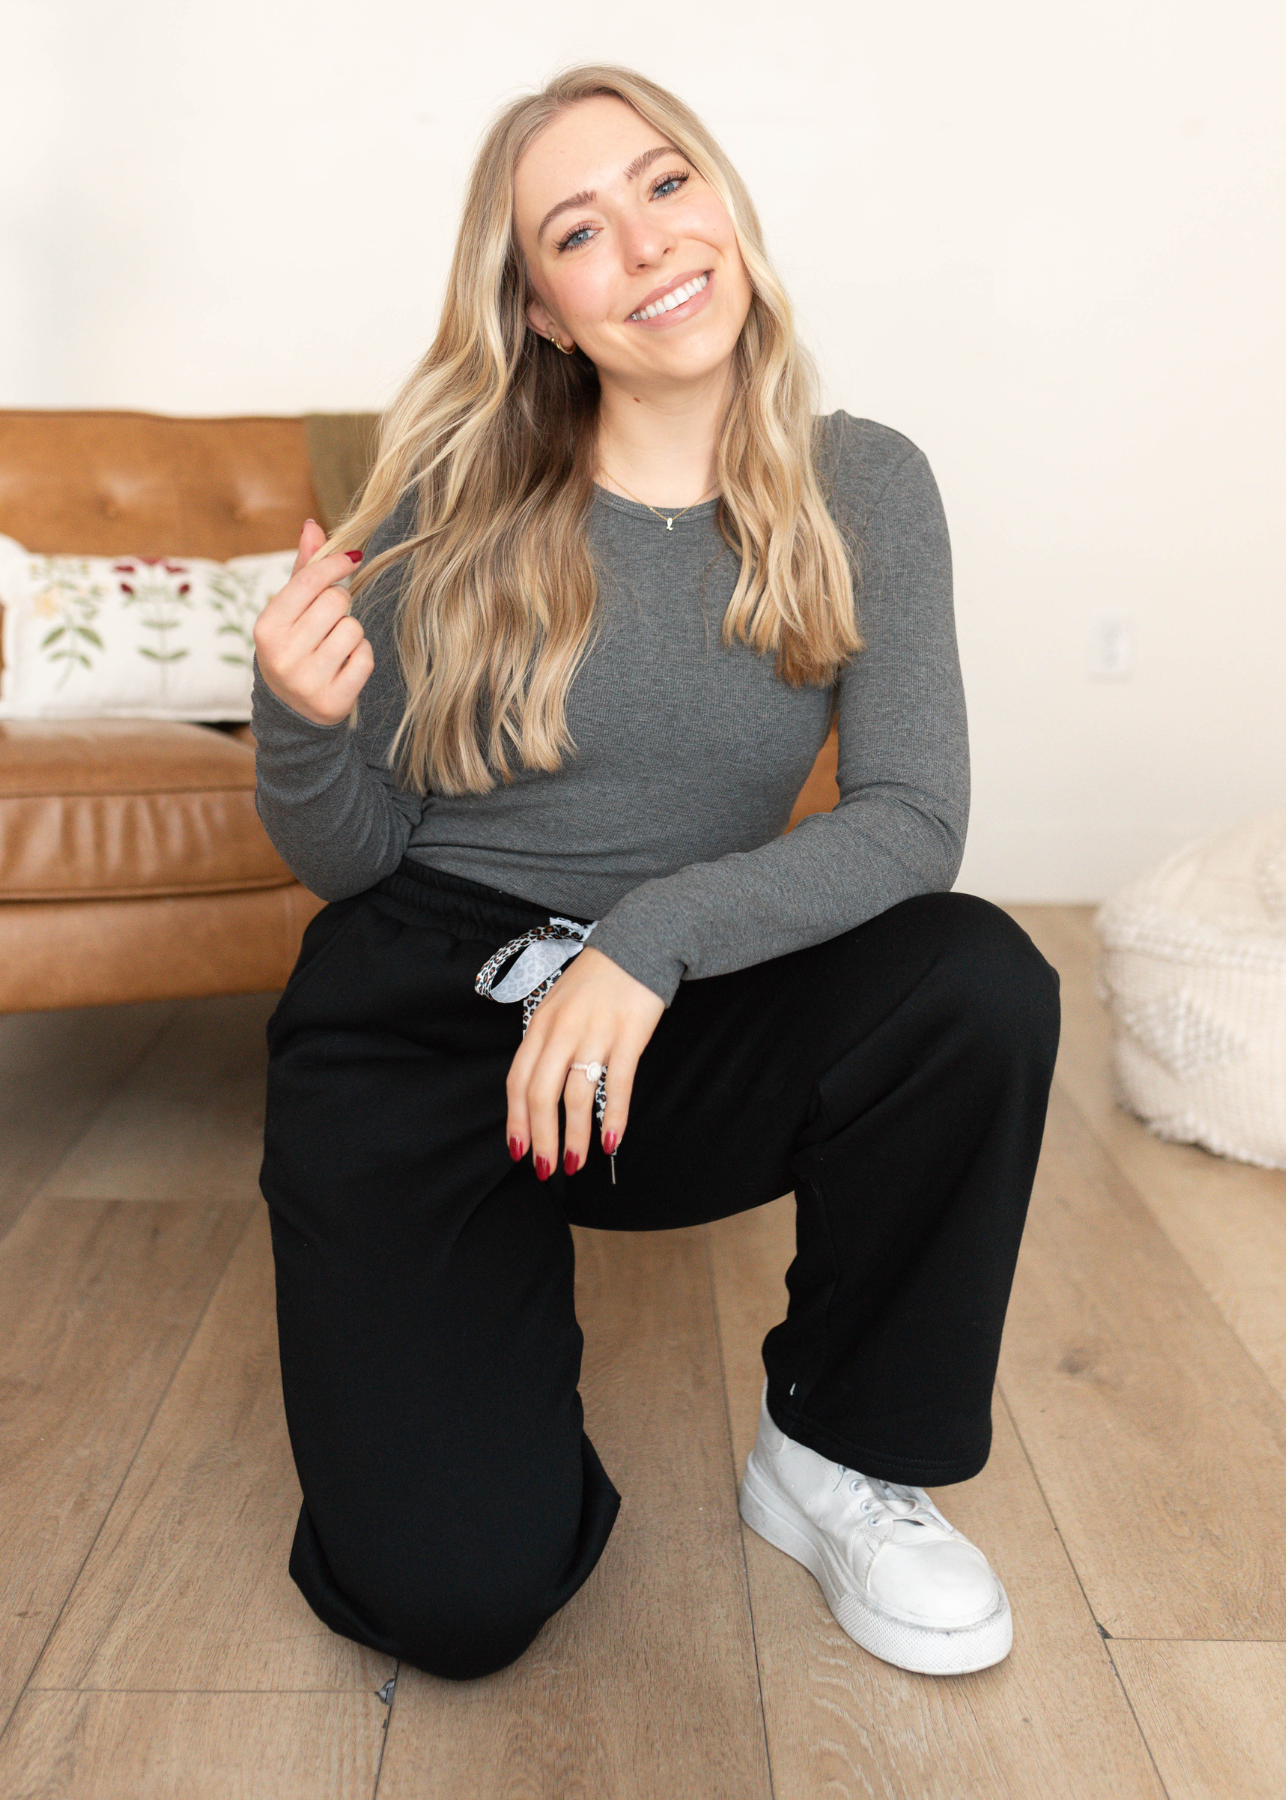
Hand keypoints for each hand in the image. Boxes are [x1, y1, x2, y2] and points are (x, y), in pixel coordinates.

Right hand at [252, 519, 374, 724]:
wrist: (291, 713)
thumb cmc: (293, 649)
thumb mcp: (288, 612)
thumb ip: (302, 570)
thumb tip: (312, 525)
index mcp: (267, 627)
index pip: (310, 580)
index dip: (336, 563)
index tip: (352, 558)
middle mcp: (282, 655)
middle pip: (336, 602)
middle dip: (341, 606)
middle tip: (330, 621)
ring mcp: (307, 680)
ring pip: (354, 629)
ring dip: (351, 634)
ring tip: (334, 648)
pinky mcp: (333, 700)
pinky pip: (365, 658)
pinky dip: (361, 657)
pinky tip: (344, 666)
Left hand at [506, 946, 664, 1179]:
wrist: (637, 943)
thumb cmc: (596, 980)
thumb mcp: (557, 1005)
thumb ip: (546, 1044)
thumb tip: (538, 1090)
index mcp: (540, 1026)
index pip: (518, 1081)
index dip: (516, 1121)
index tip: (518, 1151)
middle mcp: (562, 1031)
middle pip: (542, 1095)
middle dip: (541, 1138)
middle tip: (547, 1169)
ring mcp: (595, 1033)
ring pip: (577, 1096)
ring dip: (575, 1136)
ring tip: (577, 1162)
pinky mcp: (628, 1035)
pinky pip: (617, 1084)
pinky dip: (614, 1116)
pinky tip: (611, 1141)